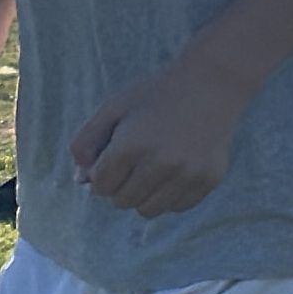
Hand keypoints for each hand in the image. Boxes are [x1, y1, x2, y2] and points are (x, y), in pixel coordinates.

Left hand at [67, 58, 247, 216]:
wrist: (211, 83)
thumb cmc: (156, 94)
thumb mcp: (114, 107)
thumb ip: (87, 141)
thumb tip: (80, 180)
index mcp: (131, 144)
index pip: (101, 185)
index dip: (100, 175)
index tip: (110, 160)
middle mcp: (160, 163)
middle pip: (122, 201)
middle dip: (119, 186)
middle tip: (131, 162)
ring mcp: (187, 174)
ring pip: (148, 210)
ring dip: (142, 195)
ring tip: (150, 169)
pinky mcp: (208, 180)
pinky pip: (176, 207)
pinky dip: (168, 196)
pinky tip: (173, 171)